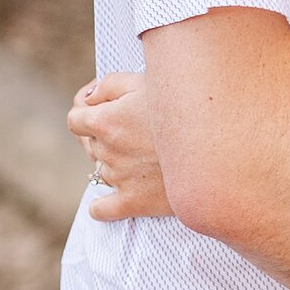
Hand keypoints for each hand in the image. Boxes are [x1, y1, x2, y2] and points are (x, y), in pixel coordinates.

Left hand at [69, 71, 172, 219]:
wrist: (213, 146)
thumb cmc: (182, 106)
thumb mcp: (146, 80)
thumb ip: (110, 84)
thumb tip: (89, 96)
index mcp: (105, 121)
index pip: (75, 119)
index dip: (87, 112)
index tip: (103, 110)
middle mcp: (106, 151)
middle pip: (89, 144)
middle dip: (104, 135)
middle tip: (132, 128)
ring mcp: (118, 178)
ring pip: (100, 171)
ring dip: (113, 163)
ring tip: (141, 155)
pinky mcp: (133, 202)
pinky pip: (102, 209)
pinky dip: (101, 206)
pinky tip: (109, 199)